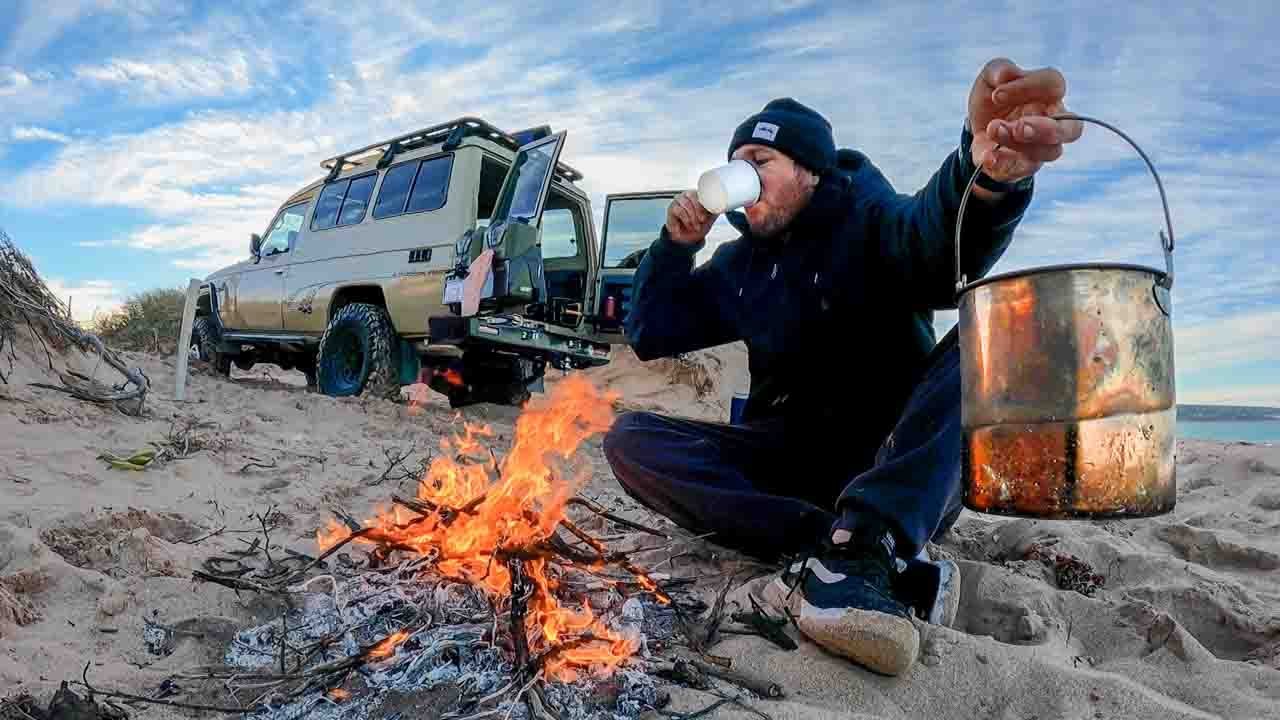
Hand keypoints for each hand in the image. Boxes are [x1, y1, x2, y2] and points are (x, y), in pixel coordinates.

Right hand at [665, 191, 717, 245]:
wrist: (689, 237)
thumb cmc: (700, 224)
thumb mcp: (711, 216)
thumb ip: (717, 209)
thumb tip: (726, 204)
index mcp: (698, 194)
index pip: (700, 193)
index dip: (702, 205)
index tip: (704, 218)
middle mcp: (687, 195)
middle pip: (691, 196)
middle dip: (697, 211)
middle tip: (701, 221)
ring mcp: (678, 201)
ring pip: (685, 204)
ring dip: (691, 218)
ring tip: (694, 226)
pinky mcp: (671, 208)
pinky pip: (678, 211)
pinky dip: (683, 220)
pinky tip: (686, 226)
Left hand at [968, 58, 1083, 182]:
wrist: (977, 129)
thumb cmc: (994, 99)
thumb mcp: (990, 79)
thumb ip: (998, 70)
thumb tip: (1005, 74)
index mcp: (1049, 94)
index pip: (1054, 85)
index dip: (1029, 87)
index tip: (997, 94)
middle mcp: (1054, 122)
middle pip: (1073, 128)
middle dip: (1046, 128)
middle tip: (1019, 126)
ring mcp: (1042, 147)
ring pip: (1049, 151)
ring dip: (1020, 143)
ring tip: (994, 130)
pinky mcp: (1024, 166)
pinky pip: (1022, 169)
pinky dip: (1003, 163)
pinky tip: (988, 156)